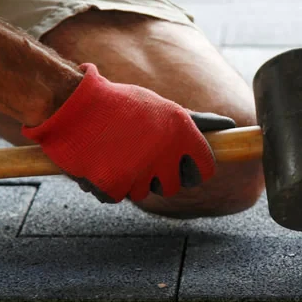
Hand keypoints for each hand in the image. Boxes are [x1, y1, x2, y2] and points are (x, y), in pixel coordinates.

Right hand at [21, 64, 233, 202]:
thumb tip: (230, 125)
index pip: (204, 169)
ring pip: (143, 192)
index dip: (192, 169)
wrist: (72, 104)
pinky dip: (105, 184)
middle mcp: (166, 153)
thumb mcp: (162, 107)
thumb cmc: (119, 104)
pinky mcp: (115, 185)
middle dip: (157, 177)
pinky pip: (116, 196)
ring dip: (129, 179)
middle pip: (173, 187)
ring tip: (113, 152)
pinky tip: (97, 161)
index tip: (179, 165)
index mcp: (182, 131)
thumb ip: (197, 122)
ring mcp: (141, 171)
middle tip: (138, 156)